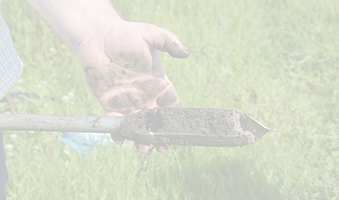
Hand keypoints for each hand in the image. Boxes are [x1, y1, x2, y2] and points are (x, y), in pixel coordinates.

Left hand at [76, 21, 189, 152]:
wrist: (98, 35)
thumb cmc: (125, 34)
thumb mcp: (150, 34)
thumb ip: (168, 41)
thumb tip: (186, 53)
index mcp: (157, 82)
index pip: (171, 103)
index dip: (176, 117)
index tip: (180, 128)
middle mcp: (144, 95)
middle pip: (155, 120)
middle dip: (160, 134)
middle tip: (162, 146)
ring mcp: (127, 100)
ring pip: (137, 124)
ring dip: (140, 137)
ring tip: (143, 148)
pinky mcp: (109, 102)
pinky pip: (115, 120)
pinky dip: (118, 130)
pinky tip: (120, 138)